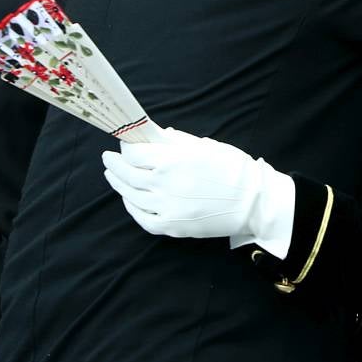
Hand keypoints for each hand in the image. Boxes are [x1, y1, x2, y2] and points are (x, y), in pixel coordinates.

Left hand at [102, 128, 294, 252]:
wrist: (252, 202)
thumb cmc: (233, 169)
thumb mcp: (205, 146)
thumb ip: (176, 142)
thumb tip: (155, 135)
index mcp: (173, 160)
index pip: (134, 153)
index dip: (126, 147)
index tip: (124, 143)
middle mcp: (164, 184)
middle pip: (126, 174)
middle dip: (114, 164)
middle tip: (108, 158)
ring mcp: (166, 208)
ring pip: (130, 196)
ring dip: (118, 184)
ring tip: (113, 176)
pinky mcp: (172, 226)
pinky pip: (142, 218)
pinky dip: (132, 207)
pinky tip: (129, 199)